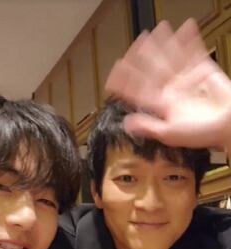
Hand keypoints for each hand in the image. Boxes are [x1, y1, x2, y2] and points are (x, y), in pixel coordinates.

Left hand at [105, 19, 230, 151]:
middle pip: (153, 69)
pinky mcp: (203, 71)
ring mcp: (185, 79)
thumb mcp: (170, 134)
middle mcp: (170, 91)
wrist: (230, 125)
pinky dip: (191, 40)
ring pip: (172, 58)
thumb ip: (148, 127)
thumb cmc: (202, 133)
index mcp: (160, 105)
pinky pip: (195, 52)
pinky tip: (186, 28)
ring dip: (165, 44)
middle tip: (137, 42)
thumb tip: (126, 124)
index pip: (138, 90)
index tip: (115, 70)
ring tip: (159, 29)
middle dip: (144, 56)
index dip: (126, 81)